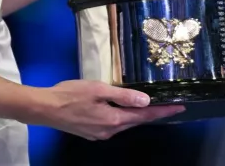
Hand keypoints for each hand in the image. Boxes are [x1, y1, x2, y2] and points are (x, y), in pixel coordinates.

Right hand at [41, 80, 184, 139]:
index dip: (163, 111)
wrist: (45, 109)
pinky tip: (124, 109)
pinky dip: (123, 117)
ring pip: (124, 123)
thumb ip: (123, 96)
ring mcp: (100, 134)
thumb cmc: (71, 94)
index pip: (144, 116)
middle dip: (152, 113)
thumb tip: (146, 101)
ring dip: (137, 115)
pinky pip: (113, 124)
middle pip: (136, 121)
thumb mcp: (99, 90)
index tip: (180, 107)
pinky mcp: (91, 132)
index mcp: (114, 119)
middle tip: (168, 103)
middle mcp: (110, 131)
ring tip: (149, 105)